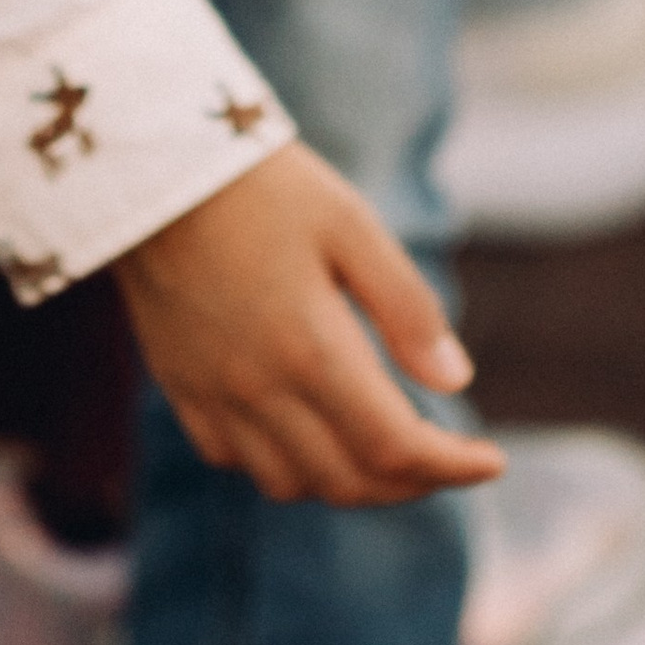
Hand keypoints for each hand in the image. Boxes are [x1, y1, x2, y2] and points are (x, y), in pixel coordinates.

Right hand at [116, 144, 505, 508]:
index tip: (491, 461)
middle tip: (444, 454)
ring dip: (345, 479)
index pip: (395, 447)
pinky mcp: (177, 383)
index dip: (451, 467)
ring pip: (290, 483)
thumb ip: (405, 305)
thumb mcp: (349, 222)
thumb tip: (456, 380)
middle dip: (409, 482)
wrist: (153, 161)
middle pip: (348, 481)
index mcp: (310, 349)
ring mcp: (211, 393)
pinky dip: (278, 462)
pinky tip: (300, 424)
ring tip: (377, 442)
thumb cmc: (262, 182)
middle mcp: (258, 388)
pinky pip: (233, 458)